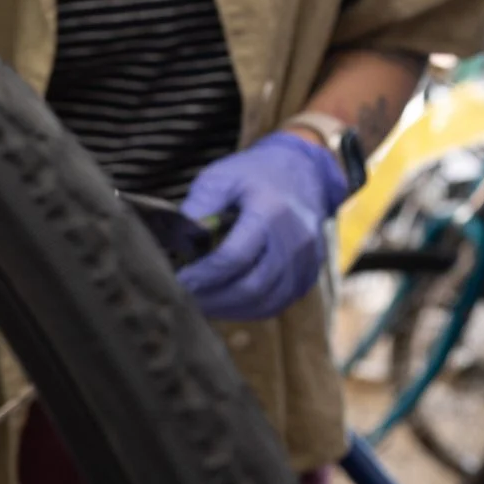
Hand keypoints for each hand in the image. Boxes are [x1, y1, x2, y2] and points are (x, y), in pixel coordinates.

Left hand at [176, 131, 345, 320]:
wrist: (302, 174)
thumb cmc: (253, 176)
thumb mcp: (220, 178)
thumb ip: (197, 209)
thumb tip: (175, 245)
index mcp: (271, 212)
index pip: (234, 256)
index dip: (203, 275)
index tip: (176, 281)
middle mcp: (295, 241)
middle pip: (252, 286)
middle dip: (213, 298)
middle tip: (183, 300)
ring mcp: (306, 262)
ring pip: (266, 302)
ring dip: (229, 309)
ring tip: (199, 306)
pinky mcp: (308, 276)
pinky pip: (277, 303)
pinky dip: (247, 310)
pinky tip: (224, 305)